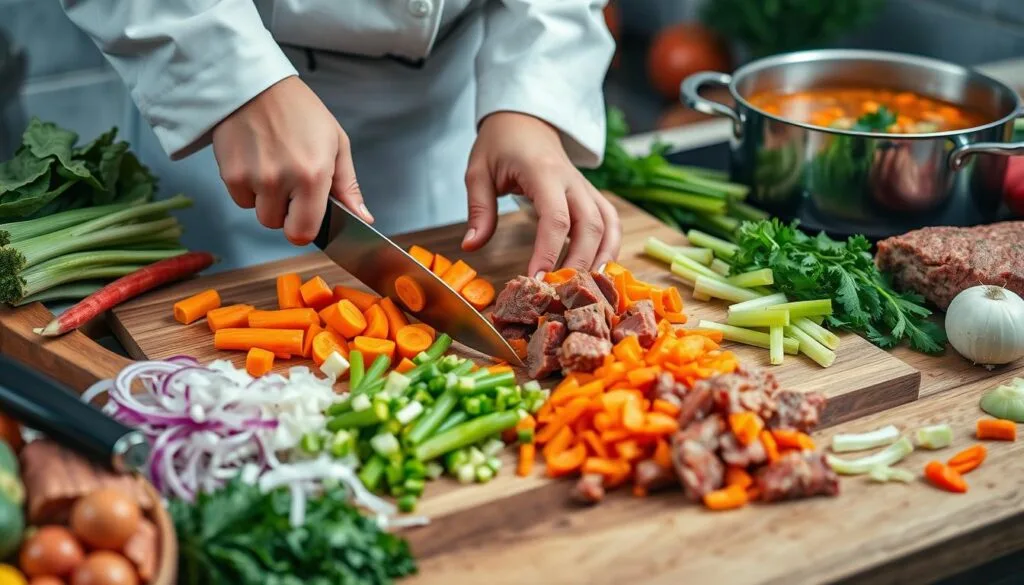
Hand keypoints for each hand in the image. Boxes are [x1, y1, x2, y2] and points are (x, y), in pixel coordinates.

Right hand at [211, 76, 372, 244]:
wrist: (254, 84)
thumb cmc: (299, 110)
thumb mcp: (336, 143)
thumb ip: (348, 186)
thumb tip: (363, 218)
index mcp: (313, 175)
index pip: (303, 233)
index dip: (305, 228)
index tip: (307, 216)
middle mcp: (280, 180)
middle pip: (277, 226)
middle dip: (285, 212)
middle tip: (290, 183)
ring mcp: (252, 177)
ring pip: (259, 213)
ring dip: (266, 200)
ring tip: (273, 167)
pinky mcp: (229, 173)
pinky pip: (241, 198)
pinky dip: (248, 188)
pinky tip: (256, 161)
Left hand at [462, 112, 620, 277]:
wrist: (525, 119)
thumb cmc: (501, 144)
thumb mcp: (479, 171)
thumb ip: (479, 210)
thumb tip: (471, 246)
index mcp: (544, 172)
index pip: (555, 217)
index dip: (549, 251)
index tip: (537, 280)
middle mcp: (572, 180)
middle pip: (590, 225)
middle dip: (579, 263)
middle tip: (562, 294)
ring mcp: (586, 187)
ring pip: (608, 224)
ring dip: (603, 258)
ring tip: (591, 290)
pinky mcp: (591, 194)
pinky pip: (610, 221)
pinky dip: (611, 247)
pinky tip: (600, 271)